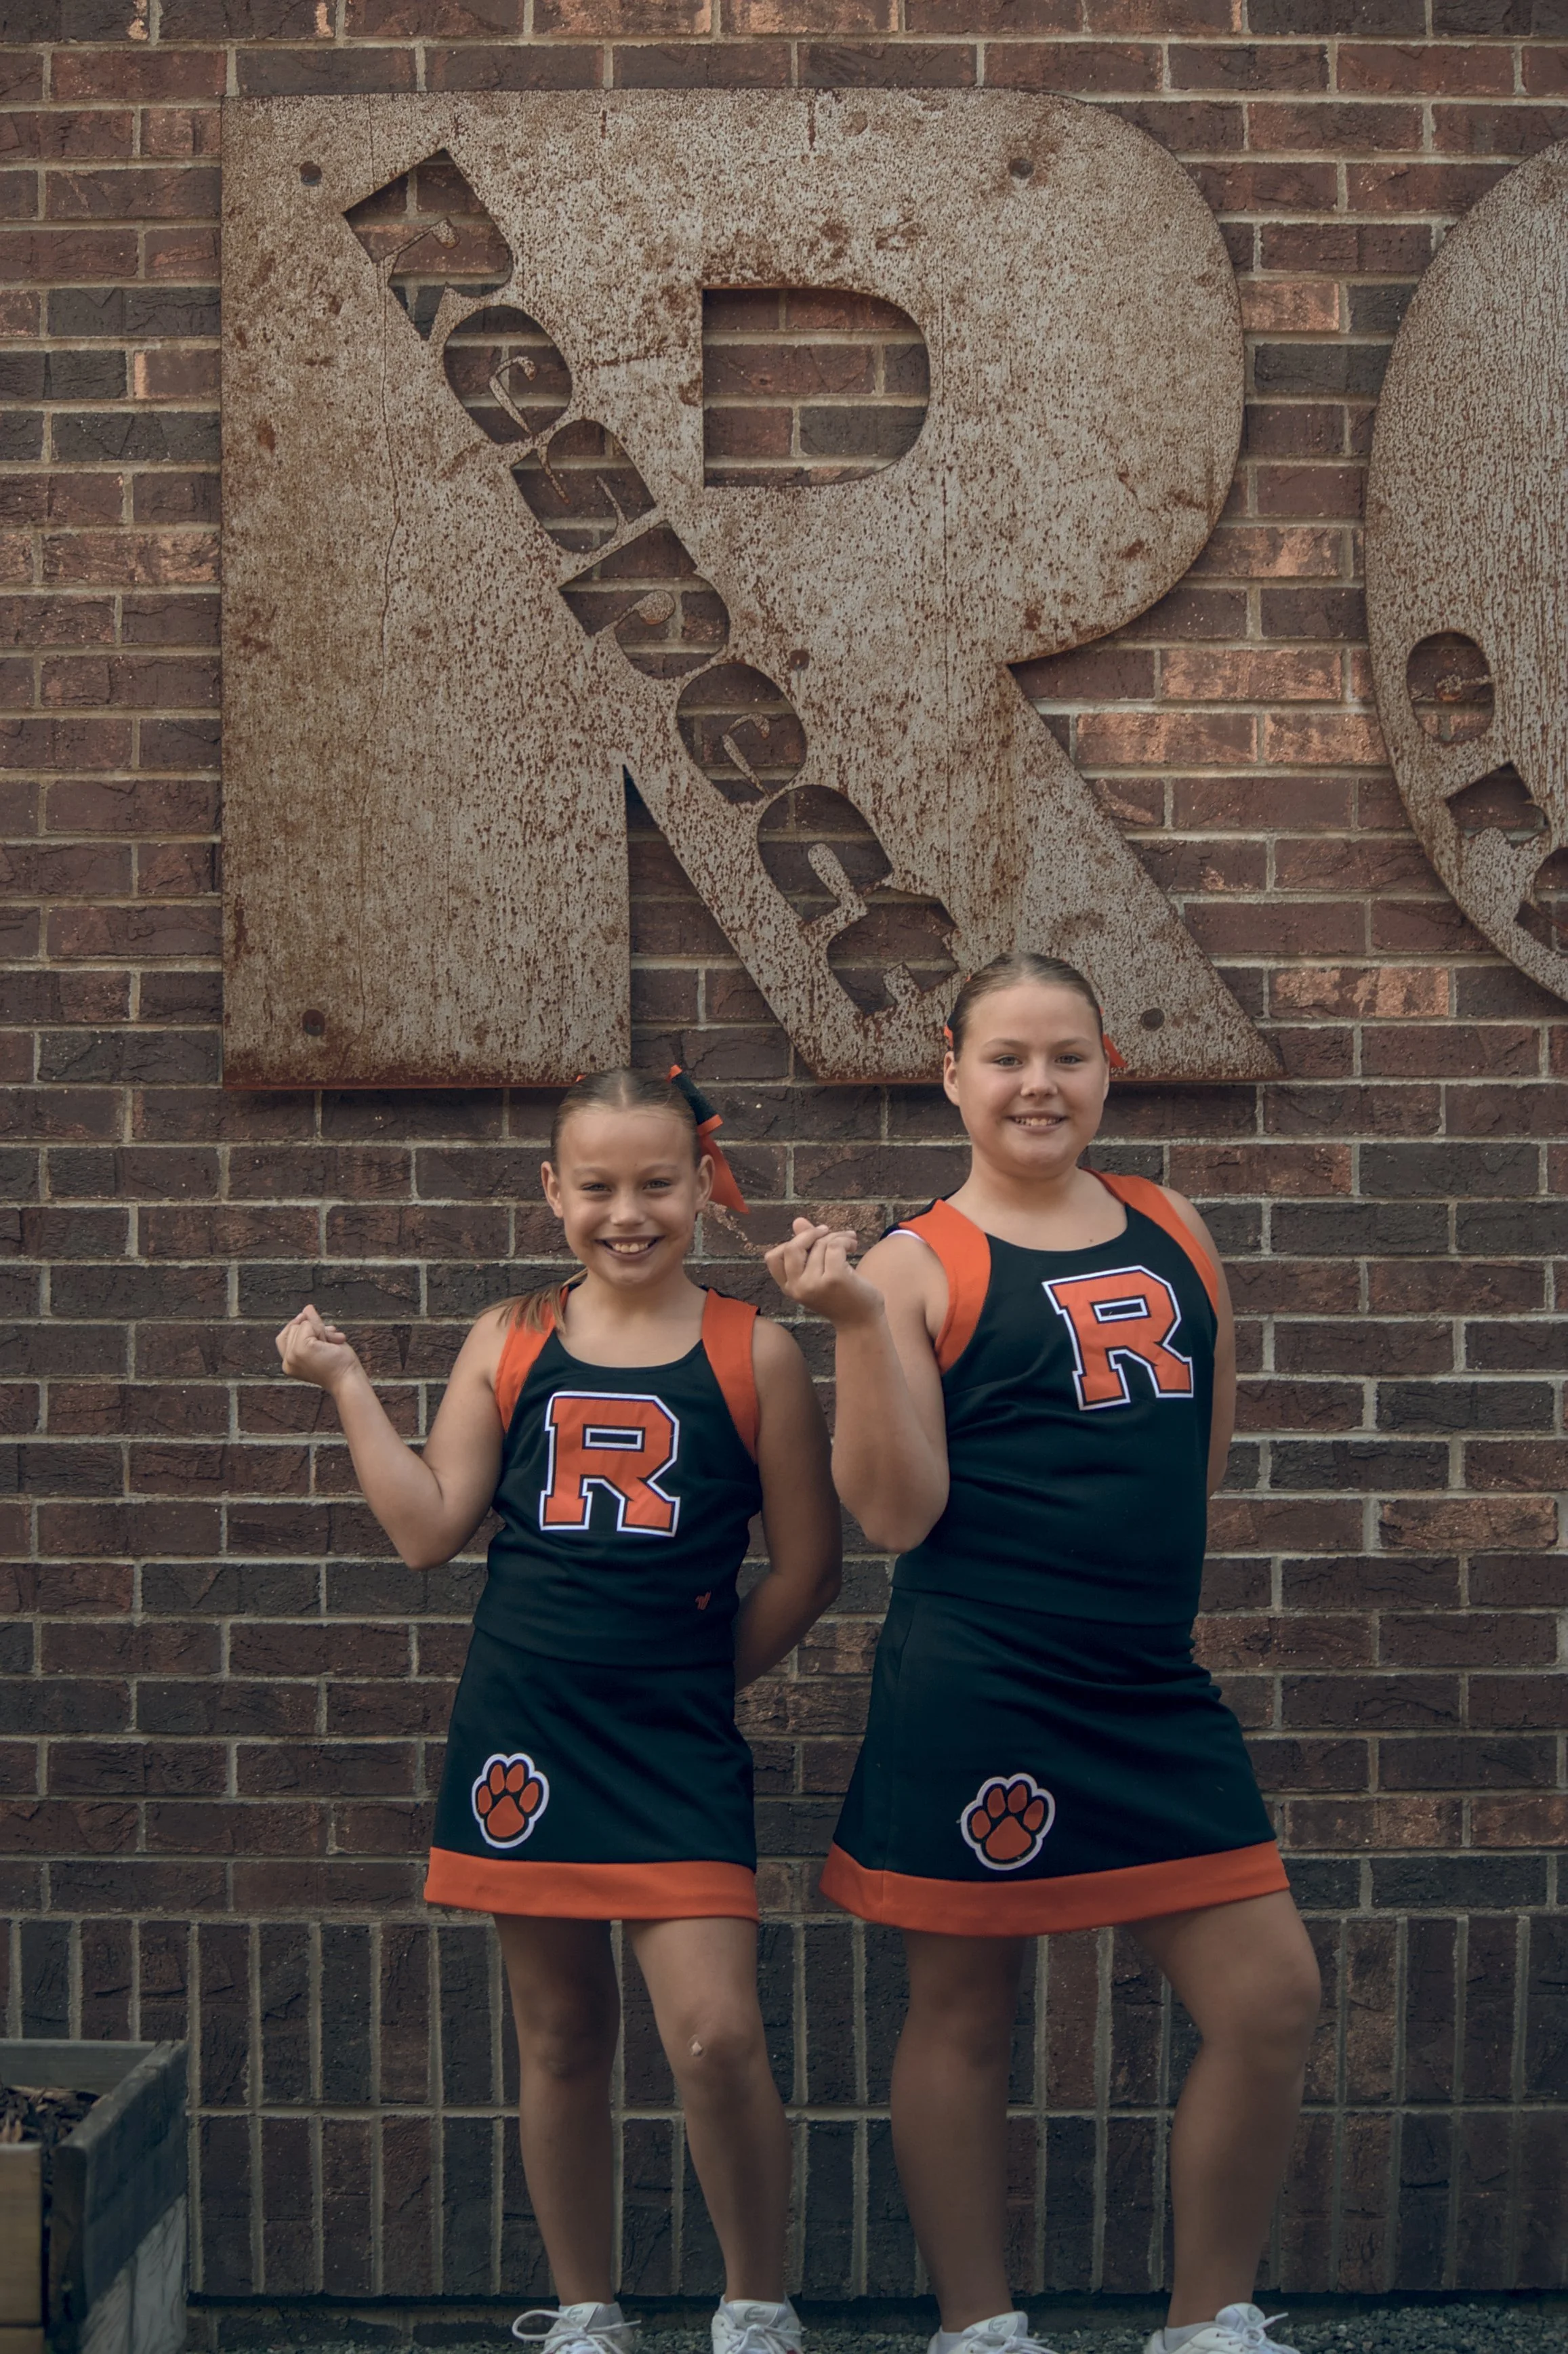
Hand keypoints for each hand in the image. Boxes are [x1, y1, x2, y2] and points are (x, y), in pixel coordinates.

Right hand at [275, 1302, 361, 1393]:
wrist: (348, 1379)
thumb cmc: (339, 1365)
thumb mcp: (323, 1343)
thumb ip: (312, 1327)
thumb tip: (307, 1308)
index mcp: (289, 1364)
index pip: (284, 1337)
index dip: (298, 1327)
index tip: (315, 1327)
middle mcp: (286, 1361)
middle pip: (293, 1328)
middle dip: (314, 1329)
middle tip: (329, 1342)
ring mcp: (292, 1356)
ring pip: (300, 1325)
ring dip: (320, 1330)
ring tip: (332, 1344)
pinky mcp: (300, 1350)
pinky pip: (307, 1325)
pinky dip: (322, 1330)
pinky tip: (332, 1343)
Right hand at [765, 1218, 884, 1328]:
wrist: (861, 1322)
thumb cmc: (841, 1296)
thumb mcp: (819, 1272)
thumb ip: (807, 1248)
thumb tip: (798, 1221)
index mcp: (789, 1288)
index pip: (773, 1257)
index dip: (791, 1243)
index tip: (811, 1240)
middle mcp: (797, 1288)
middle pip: (792, 1247)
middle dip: (811, 1234)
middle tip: (828, 1232)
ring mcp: (814, 1284)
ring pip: (820, 1244)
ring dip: (837, 1236)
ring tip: (849, 1241)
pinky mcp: (833, 1279)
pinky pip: (834, 1246)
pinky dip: (845, 1240)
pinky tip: (853, 1246)